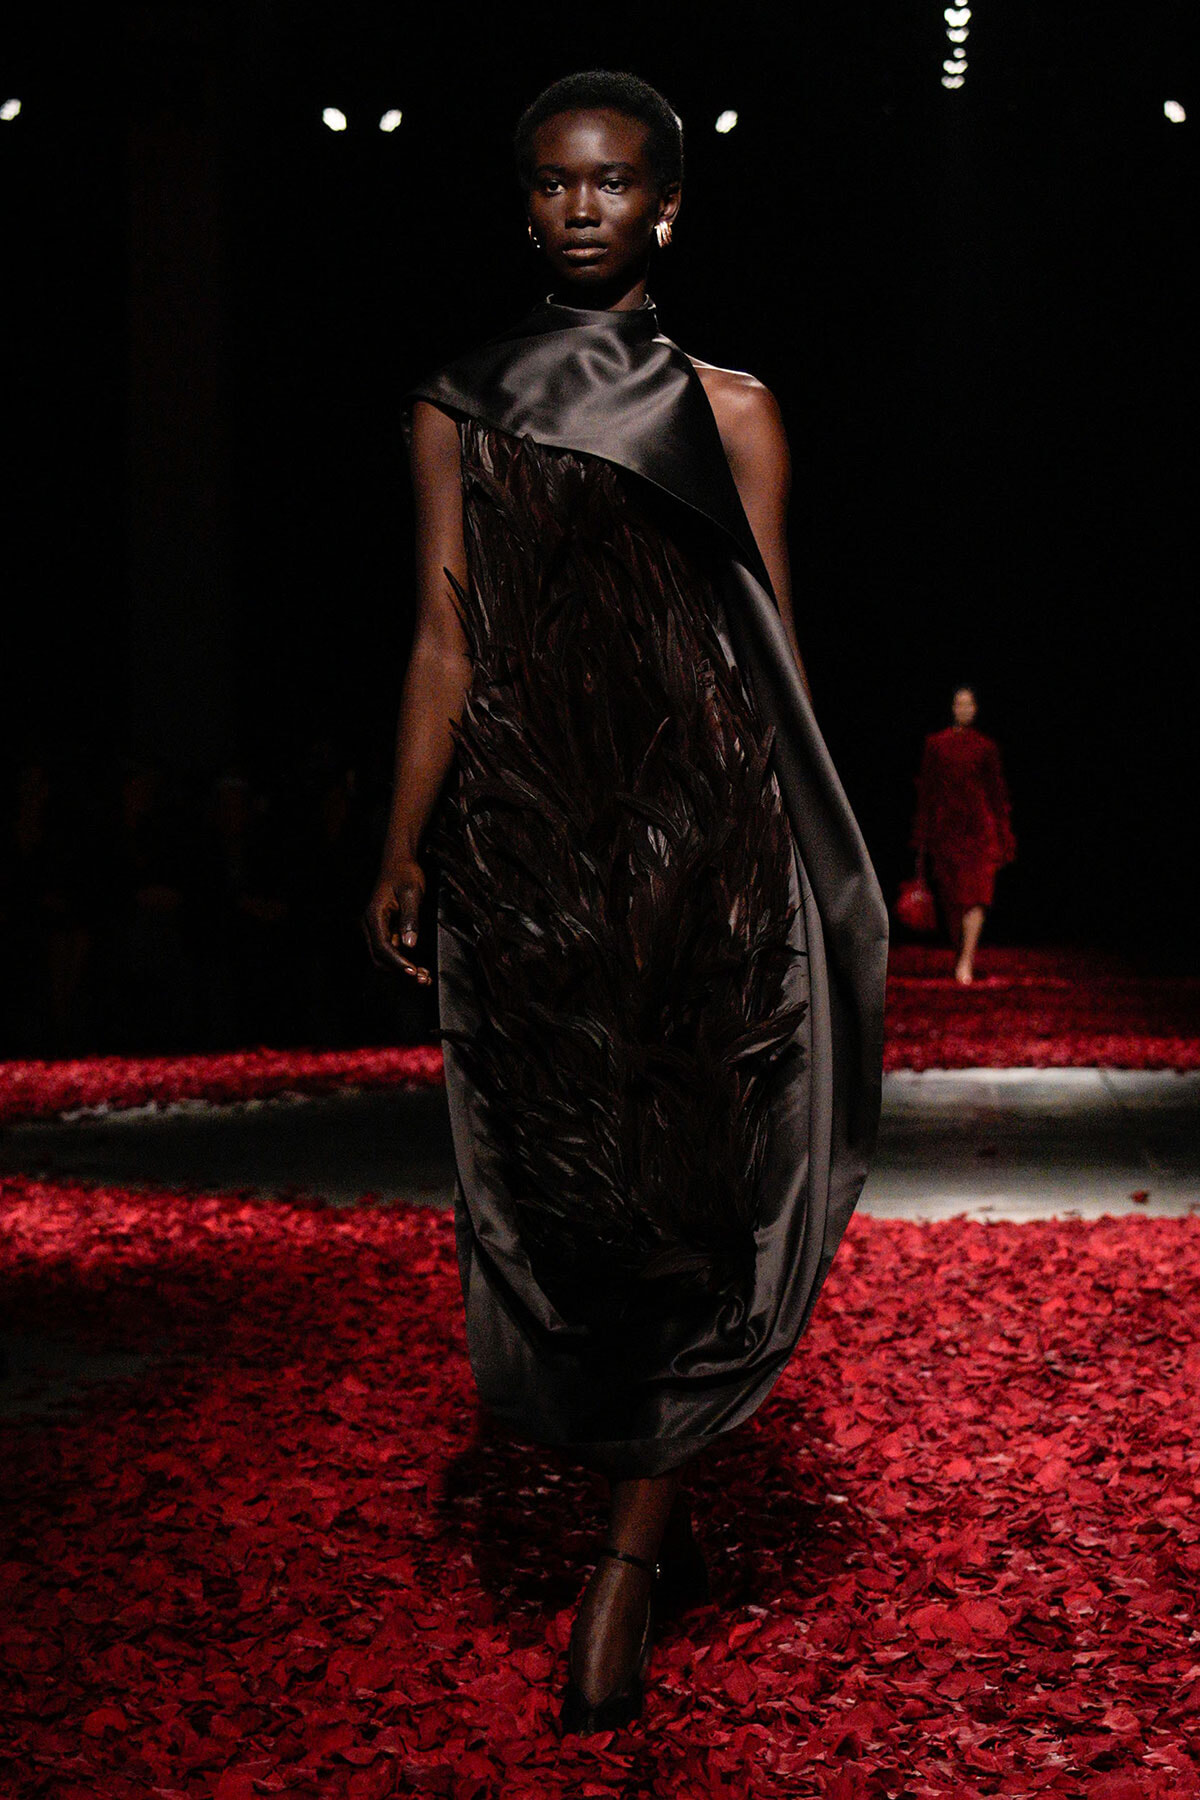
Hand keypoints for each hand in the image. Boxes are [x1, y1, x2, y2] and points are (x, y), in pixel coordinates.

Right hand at [362, 859, 431, 984]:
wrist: (399, 863)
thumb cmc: (405, 874)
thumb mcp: (411, 893)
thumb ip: (410, 918)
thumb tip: (409, 944)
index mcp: (374, 916)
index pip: (382, 947)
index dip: (398, 962)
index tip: (413, 971)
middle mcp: (370, 926)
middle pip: (380, 958)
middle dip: (400, 972)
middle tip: (423, 979)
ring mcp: (377, 930)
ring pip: (385, 959)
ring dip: (403, 971)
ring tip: (425, 978)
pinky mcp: (385, 932)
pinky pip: (392, 952)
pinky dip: (404, 963)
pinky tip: (420, 970)